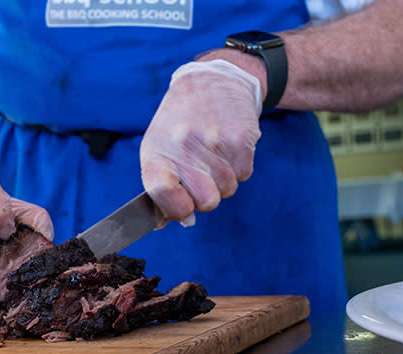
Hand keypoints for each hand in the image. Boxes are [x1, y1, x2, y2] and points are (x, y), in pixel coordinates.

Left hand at [140, 58, 263, 225]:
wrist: (211, 81)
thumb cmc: (179, 122)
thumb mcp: (159, 148)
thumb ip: (163, 188)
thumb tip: (177, 222)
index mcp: (157, 151)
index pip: (162, 193)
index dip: (177, 209)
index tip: (183, 206)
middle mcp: (184, 146)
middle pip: (206, 202)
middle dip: (206, 197)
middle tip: (202, 176)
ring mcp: (214, 142)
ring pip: (228, 190)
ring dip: (223, 180)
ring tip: (213, 154)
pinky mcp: (241, 138)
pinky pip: (244, 175)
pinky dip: (238, 167)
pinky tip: (227, 146)